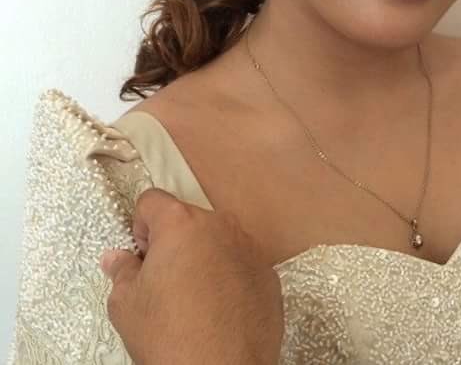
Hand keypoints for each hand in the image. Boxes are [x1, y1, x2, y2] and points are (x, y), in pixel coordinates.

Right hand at [99, 187, 283, 364]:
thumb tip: (117, 257)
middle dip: (173, 242)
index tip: (142, 255)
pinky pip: (241, 262)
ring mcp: (250, 246)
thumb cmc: (169, 335)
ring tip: (193, 298)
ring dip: (203, 257)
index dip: (140, 226)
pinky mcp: (269, 272)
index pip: (152, 200)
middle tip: (164, 281)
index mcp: (181, 224)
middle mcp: (220, 225)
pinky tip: (219, 309)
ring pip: (218, 240)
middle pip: (188, 219)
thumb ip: (122, 271)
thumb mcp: (126, 305)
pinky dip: (229, 276)